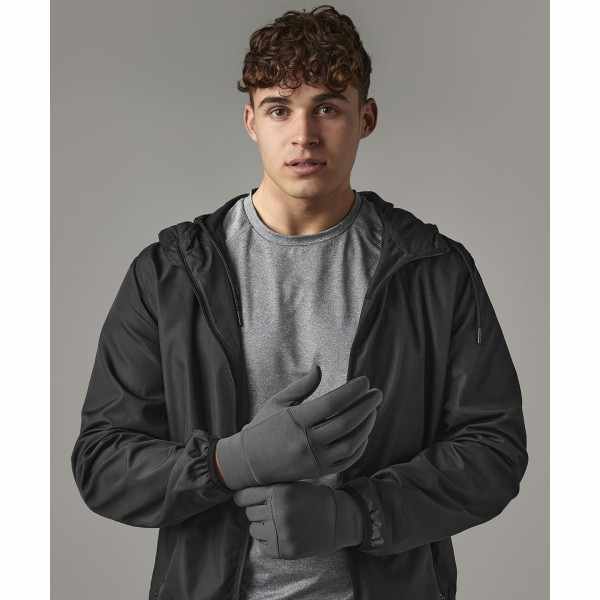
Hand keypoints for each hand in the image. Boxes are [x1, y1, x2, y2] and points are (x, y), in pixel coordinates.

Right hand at [216, 362, 382, 489]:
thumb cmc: (262, 427)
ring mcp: (314, 460)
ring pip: (351, 443)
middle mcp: (306, 442)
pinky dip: (360, 445)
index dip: (352, 391)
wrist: (248, 463)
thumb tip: (319, 368)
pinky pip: (347, 460)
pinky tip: (364, 431)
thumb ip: (301, 386)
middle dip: (366, 406)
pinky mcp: (318, 472)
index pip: (332, 403)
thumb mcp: (277, 402)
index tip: (365, 381)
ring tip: (373, 410)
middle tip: (377, 393)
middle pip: (346, 422)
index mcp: (296, 420)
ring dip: (367, 425)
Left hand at [233, 481, 364, 558]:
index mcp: (279, 492)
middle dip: (257, 510)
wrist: (337, 520)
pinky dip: (267, 540)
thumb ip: (271, 487)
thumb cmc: (313, 499)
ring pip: (254, 529)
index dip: (243, 497)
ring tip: (276, 521)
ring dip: (261, 525)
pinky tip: (280, 533)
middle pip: (249, 513)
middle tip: (270, 509)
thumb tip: (242, 493)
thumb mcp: (293, 485)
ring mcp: (281, 533)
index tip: (244, 499)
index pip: (244, 497)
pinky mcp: (284, 550)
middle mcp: (278, 512)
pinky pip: (262, 545)